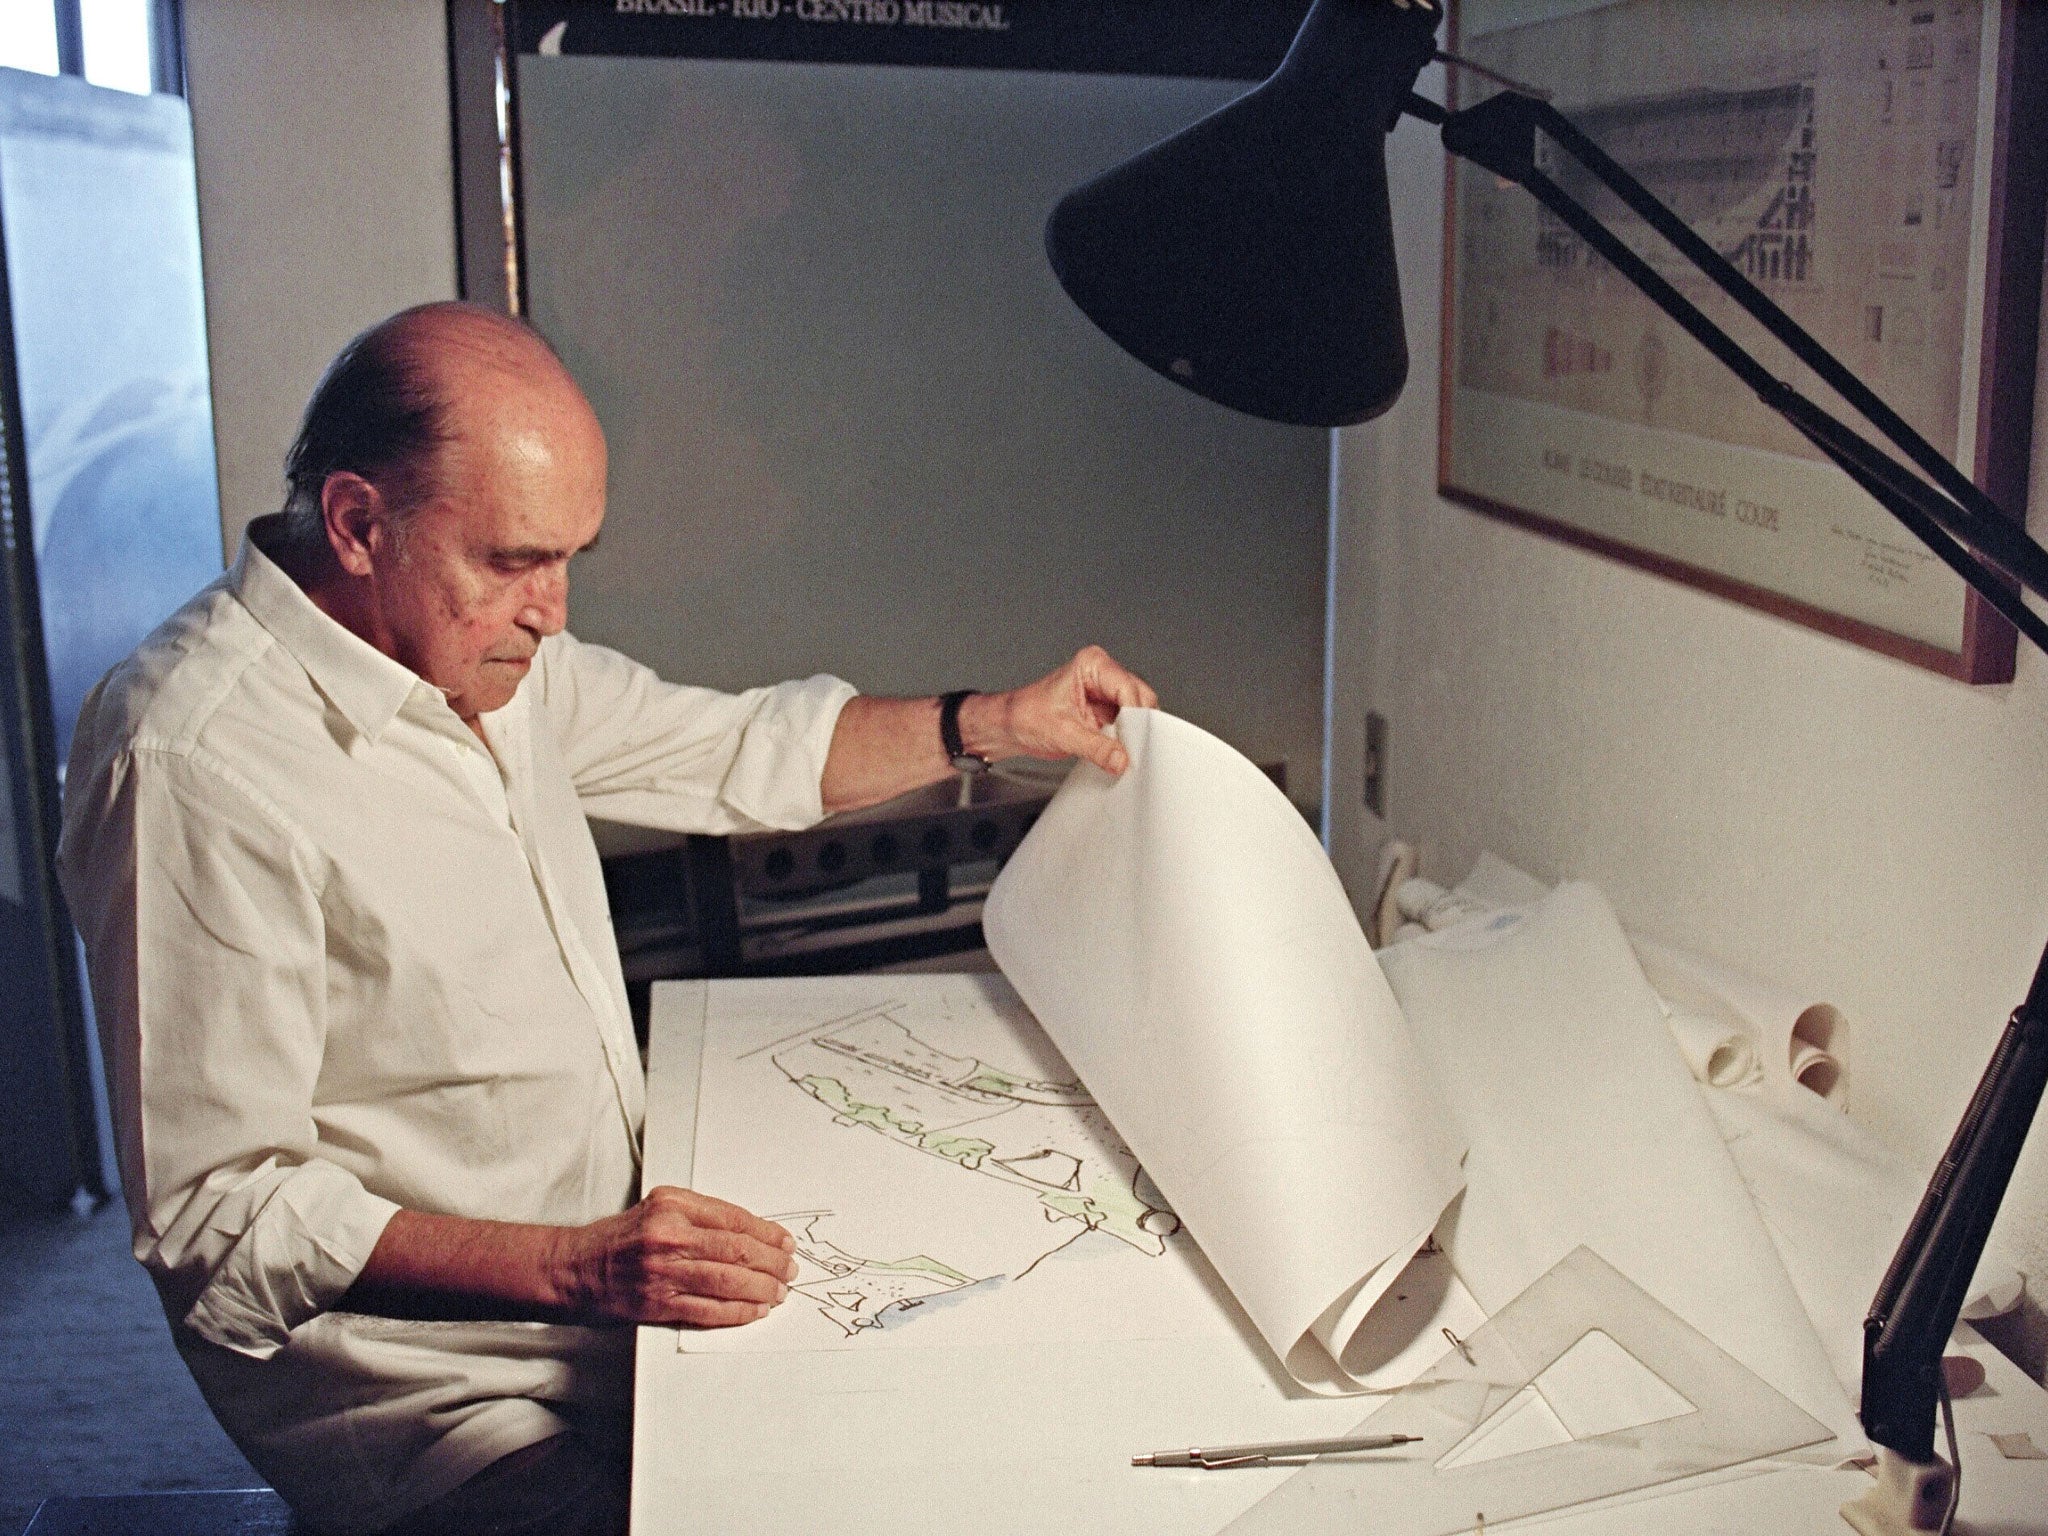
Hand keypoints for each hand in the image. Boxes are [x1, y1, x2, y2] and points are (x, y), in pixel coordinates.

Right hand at [554, 1186, 797, 1327]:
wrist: (575, 1268)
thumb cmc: (618, 1238)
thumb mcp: (658, 1208)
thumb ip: (700, 1215)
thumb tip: (750, 1233)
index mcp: (673, 1204)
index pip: (734, 1218)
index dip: (767, 1233)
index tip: (785, 1242)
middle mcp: (669, 1234)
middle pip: (737, 1249)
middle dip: (771, 1262)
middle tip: (789, 1270)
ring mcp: (663, 1270)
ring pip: (728, 1280)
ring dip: (761, 1289)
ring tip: (778, 1292)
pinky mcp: (658, 1302)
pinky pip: (709, 1309)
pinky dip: (737, 1312)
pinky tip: (754, 1311)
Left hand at [965, 645, 1157, 776]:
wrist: (1011, 726)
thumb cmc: (1027, 715)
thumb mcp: (1063, 734)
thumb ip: (1096, 748)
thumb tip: (1122, 759)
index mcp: (1093, 665)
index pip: (1128, 689)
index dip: (1134, 717)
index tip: (1135, 743)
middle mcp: (1104, 674)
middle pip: (1140, 698)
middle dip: (1137, 726)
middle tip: (1132, 750)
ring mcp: (1107, 693)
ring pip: (1138, 713)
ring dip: (1132, 735)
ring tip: (1123, 753)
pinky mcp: (1106, 711)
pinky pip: (1127, 725)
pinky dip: (1126, 740)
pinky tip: (1119, 753)